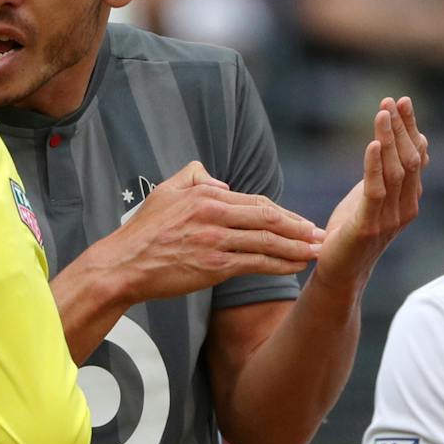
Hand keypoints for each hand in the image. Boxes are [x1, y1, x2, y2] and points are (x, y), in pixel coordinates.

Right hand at [65, 160, 322, 308]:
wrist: (123, 266)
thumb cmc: (143, 232)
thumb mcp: (166, 191)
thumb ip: (193, 176)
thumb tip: (220, 181)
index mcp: (205, 194)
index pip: (254, 201)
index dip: (282, 212)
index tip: (300, 220)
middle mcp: (214, 213)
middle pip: (267, 217)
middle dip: (298, 227)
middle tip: (320, 234)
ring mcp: (215, 240)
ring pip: (266, 241)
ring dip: (296, 246)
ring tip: (317, 250)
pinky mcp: (214, 266)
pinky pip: (256, 263)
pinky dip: (280, 264)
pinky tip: (296, 266)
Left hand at [316, 97, 428, 291]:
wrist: (339, 272)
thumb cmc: (351, 233)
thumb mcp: (371, 197)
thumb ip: (384, 174)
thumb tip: (394, 142)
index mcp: (410, 199)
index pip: (417, 156)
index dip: (411, 128)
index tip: (402, 101)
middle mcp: (406, 207)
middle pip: (410, 159)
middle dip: (403, 127)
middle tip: (393, 100)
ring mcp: (390, 218)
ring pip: (396, 171)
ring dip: (389, 139)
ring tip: (382, 114)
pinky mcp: (369, 226)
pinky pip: (376, 190)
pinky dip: (375, 165)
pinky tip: (373, 144)